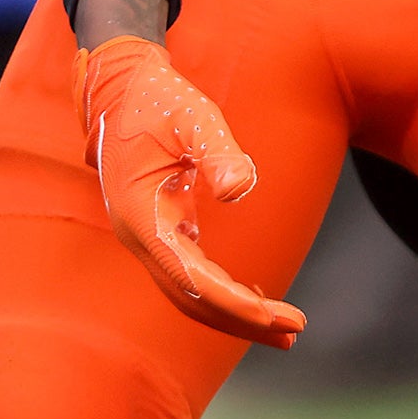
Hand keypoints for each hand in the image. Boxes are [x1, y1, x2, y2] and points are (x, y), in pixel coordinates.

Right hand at [79, 37, 305, 347]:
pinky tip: (256, 299)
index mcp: (143, 219)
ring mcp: (149, 236)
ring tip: (286, 328)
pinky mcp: (161, 228)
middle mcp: (142, 237)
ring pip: (190, 293)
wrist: (121, 87)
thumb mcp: (192, 116)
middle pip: (191, 300)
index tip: (276, 317)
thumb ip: (217, 150)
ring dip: (234, 313)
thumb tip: (239, 190)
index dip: (234, 303)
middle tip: (296, 332)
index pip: (192, 281)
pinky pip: (191, 274)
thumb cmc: (158, 98)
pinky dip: (223, 292)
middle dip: (242, 320)